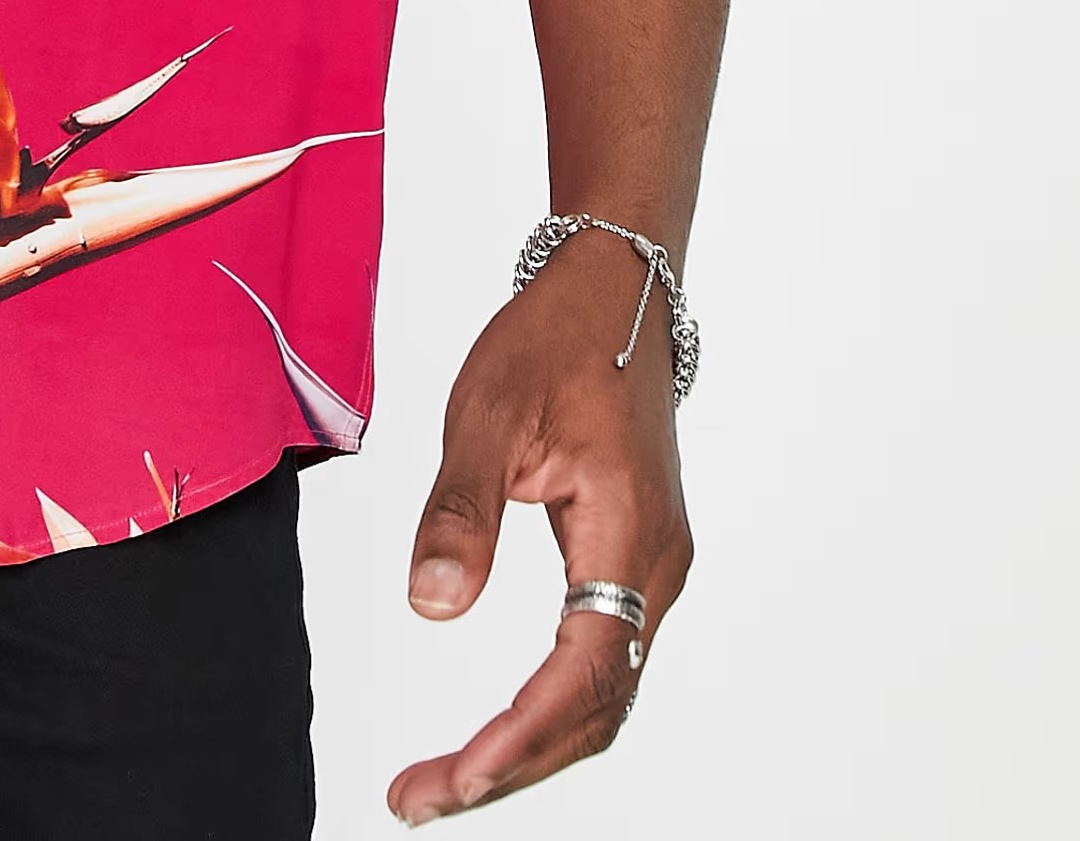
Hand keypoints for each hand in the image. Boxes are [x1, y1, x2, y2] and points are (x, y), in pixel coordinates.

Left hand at [387, 232, 693, 823]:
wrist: (613, 290)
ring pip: (606, 689)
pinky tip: (503, 726)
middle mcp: (656, 563)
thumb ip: (458, 516)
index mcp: (625, 533)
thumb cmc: (553, 342)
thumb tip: (429, 606)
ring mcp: (653, 562)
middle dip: (514, 763)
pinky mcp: (637, 554)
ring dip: (534, 743)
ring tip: (449, 779)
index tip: (452, 780)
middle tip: (424, 798)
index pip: (582, 673)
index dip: (518, 739)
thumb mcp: (484, 417)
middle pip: (599, 705)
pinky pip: (606, 655)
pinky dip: (553, 704)